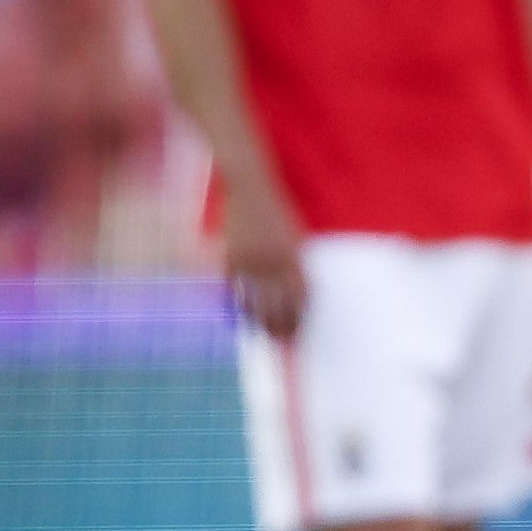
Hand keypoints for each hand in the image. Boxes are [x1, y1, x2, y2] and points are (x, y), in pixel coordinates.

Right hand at [221, 175, 307, 339]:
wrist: (251, 190)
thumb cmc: (277, 214)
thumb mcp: (294, 239)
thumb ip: (295, 266)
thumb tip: (298, 298)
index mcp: (294, 257)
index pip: (300, 298)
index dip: (299, 318)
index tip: (299, 332)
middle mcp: (274, 262)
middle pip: (277, 305)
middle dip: (280, 327)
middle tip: (280, 340)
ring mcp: (250, 261)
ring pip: (254, 302)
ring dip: (259, 321)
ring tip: (262, 332)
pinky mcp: (230, 258)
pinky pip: (234, 288)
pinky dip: (239, 303)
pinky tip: (243, 314)